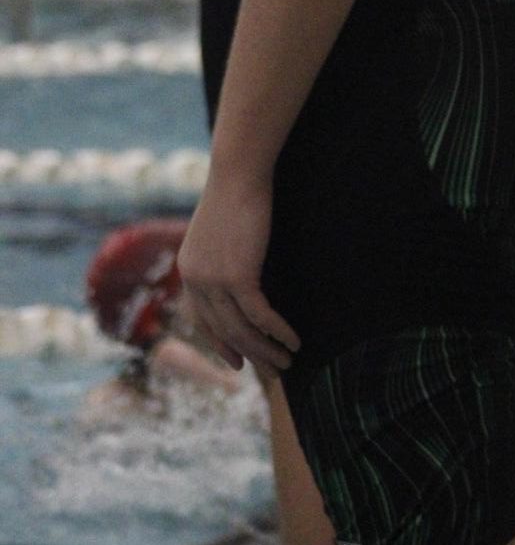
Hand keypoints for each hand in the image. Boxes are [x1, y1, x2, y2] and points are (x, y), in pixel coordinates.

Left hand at [177, 171, 299, 373]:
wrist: (238, 172)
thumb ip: (222, 255)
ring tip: (288, 363)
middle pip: (224, 331)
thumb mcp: (221, 230)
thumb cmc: (236, 192)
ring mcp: (214, 280)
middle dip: (250, 355)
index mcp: (189, 271)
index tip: (238, 361)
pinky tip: (294, 340)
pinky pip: (259, 315)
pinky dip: (278, 331)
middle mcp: (196, 281)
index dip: (220, 344)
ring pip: (241, 329)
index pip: (202, 320)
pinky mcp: (237, 276)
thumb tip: (240, 268)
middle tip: (273, 371)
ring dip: (267, 350)